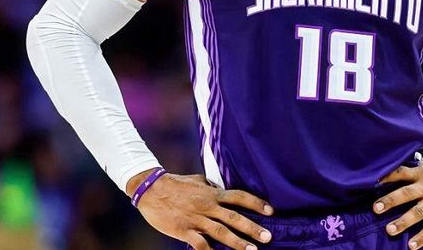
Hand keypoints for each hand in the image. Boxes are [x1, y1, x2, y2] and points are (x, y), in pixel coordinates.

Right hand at [127, 170, 273, 249]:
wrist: (151, 189)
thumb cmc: (176, 183)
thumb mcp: (198, 179)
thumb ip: (212, 185)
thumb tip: (222, 188)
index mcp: (212, 193)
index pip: (239, 197)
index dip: (256, 203)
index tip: (270, 211)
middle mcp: (208, 206)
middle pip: (234, 217)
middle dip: (252, 228)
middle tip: (268, 237)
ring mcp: (197, 219)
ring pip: (221, 233)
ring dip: (238, 243)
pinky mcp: (184, 231)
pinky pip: (200, 245)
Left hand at [373, 154, 422, 248]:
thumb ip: (411, 166)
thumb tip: (391, 163)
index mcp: (421, 173)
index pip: (401, 173)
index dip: (387, 176)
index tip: (373, 182)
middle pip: (406, 194)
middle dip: (391, 201)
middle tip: (375, 208)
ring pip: (417, 213)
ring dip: (403, 222)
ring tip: (390, 230)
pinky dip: (422, 237)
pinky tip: (411, 245)